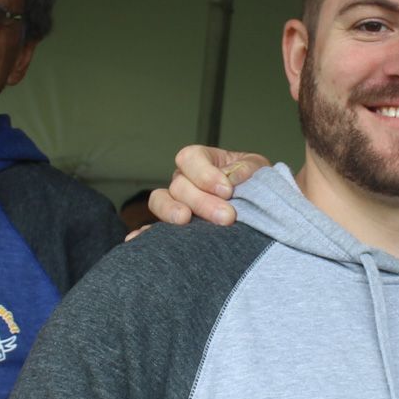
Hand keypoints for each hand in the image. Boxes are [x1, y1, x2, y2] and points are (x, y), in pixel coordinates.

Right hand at [147, 145, 269, 227]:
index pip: (190, 158)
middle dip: (202, 201)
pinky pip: (151, 229)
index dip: (205, 173)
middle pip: (179, 185)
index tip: (227, 191)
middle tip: (226, 217)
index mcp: (203, 160)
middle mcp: (185, 180)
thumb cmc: (257, 185)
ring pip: (160, 201)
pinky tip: (137, 240)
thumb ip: (246, 171)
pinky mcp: (173, 228)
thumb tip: (231, 179)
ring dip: (171, 211)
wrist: (261, 209)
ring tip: (185, 221)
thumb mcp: (257, 171)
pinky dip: (144, 233)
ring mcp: (176, 203)